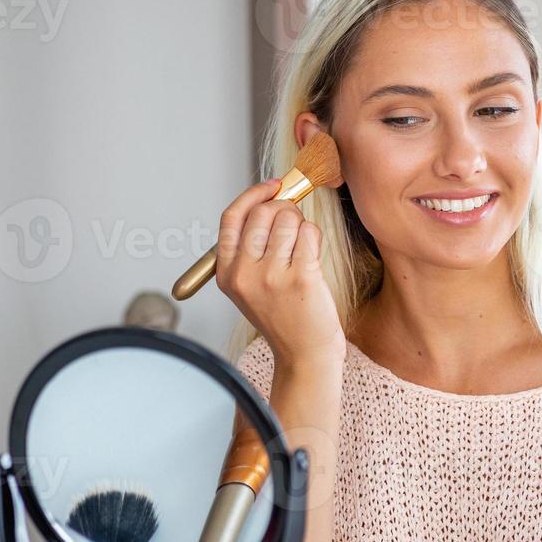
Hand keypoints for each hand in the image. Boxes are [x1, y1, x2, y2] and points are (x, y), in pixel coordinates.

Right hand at [215, 177, 345, 368]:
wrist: (304, 355)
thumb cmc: (284, 317)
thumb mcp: (251, 286)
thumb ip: (251, 248)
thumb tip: (270, 200)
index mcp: (226, 273)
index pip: (231, 217)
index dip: (254, 195)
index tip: (273, 186)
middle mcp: (243, 273)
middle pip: (263, 212)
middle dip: (285, 209)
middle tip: (294, 224)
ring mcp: (271, 276)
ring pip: (289, 219)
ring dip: (302, 226)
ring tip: (303, 251)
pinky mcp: (300, 277)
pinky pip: (309, 233)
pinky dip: (315, 239)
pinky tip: (313, 259)